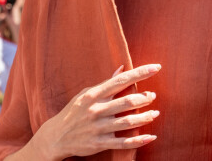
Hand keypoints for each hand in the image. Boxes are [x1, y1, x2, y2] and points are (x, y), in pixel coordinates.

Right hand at [35, 64, 161, 160]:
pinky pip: (123, 142)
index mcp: (94, 94)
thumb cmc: (74, 111)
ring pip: (128, 122)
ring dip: (145, 117)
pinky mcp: (99, 143)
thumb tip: (122, 68)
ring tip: (155, 113)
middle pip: (127, 102)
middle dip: (144, 98)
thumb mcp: (86, 93)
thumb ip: (106, 83)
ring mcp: (98, 127)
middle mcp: (97, 109)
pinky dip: (139, 140)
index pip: (121, 80)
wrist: (56, 136)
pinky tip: (151, 137)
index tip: (155, 67)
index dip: (140, 73)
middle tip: (154, 96)